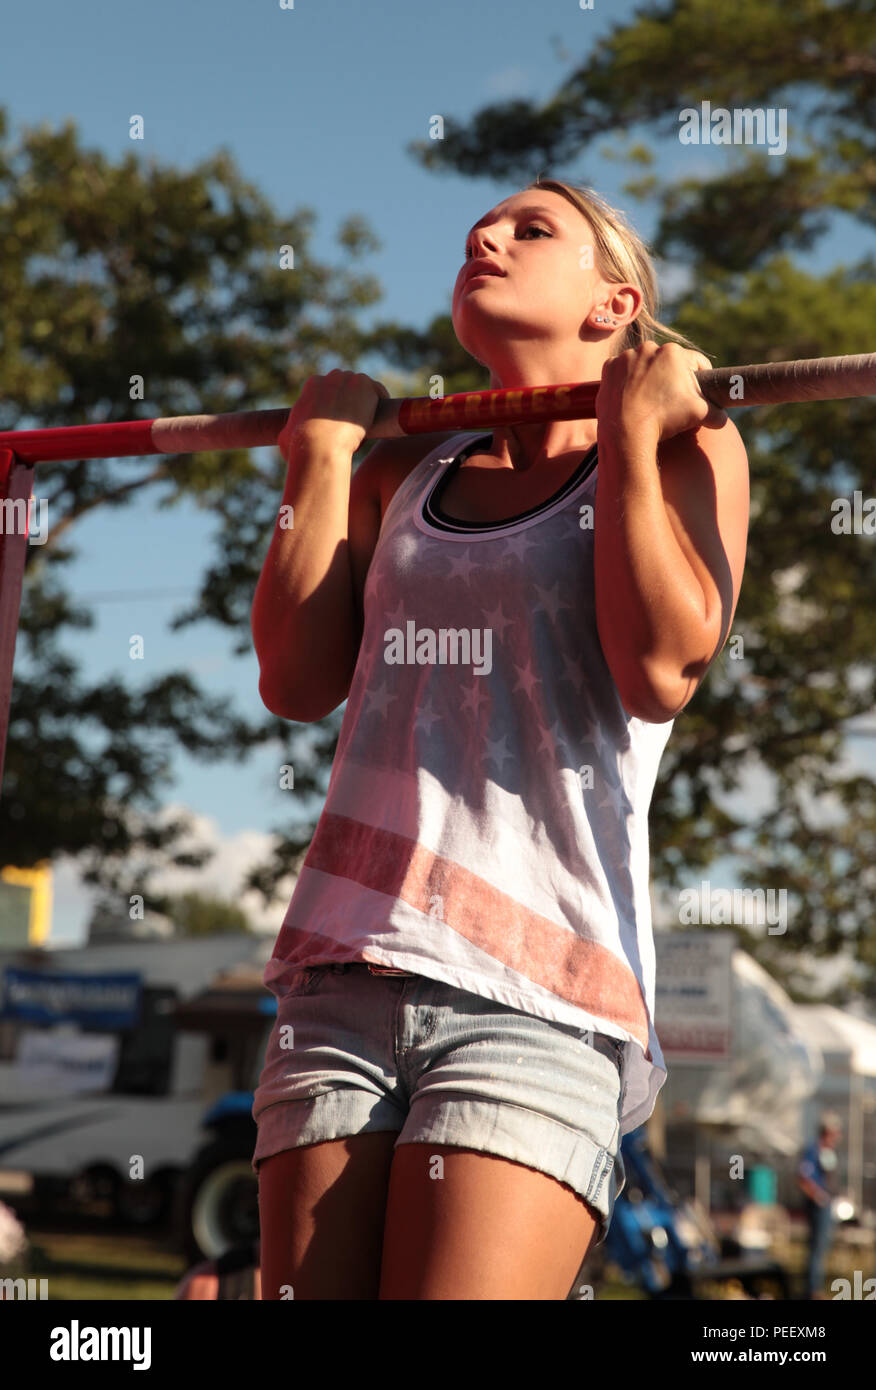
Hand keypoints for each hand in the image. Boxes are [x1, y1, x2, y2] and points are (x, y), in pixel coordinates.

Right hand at [278, 369, 389, 458]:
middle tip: (357, 419)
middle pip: (347, 384)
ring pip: (363, 387)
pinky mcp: (366, 386)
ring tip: (372, 418)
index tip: (342, 417)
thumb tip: (286, 440)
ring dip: (367, 400)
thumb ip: (288, 433)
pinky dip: (381, 400)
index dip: (337, 403)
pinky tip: (383, 415)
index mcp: (313, 385)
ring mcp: (350, 379)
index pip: (330, 388)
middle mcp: (331, 377)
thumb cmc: (301, 446)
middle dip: (352, 399)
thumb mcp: (286, 438)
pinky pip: (378, 390)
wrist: (320, 443)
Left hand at [596, 341, 727, 442]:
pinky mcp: (608, 368)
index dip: (700, 377)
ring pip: (643, 365)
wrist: (626, 433)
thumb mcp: (699, 414)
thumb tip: (722, 419)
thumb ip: (716, 412)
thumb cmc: (664, 420)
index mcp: (673, 352)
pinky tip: (630, 398)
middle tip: (670, 401)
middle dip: (672, 378)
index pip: (695, 362)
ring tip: (649, 401)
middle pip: (667, 363)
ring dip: (647, 378)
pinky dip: (626, 382)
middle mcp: (648, 347)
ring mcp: (626, 356)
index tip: (696, 391)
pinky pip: (621, 372)